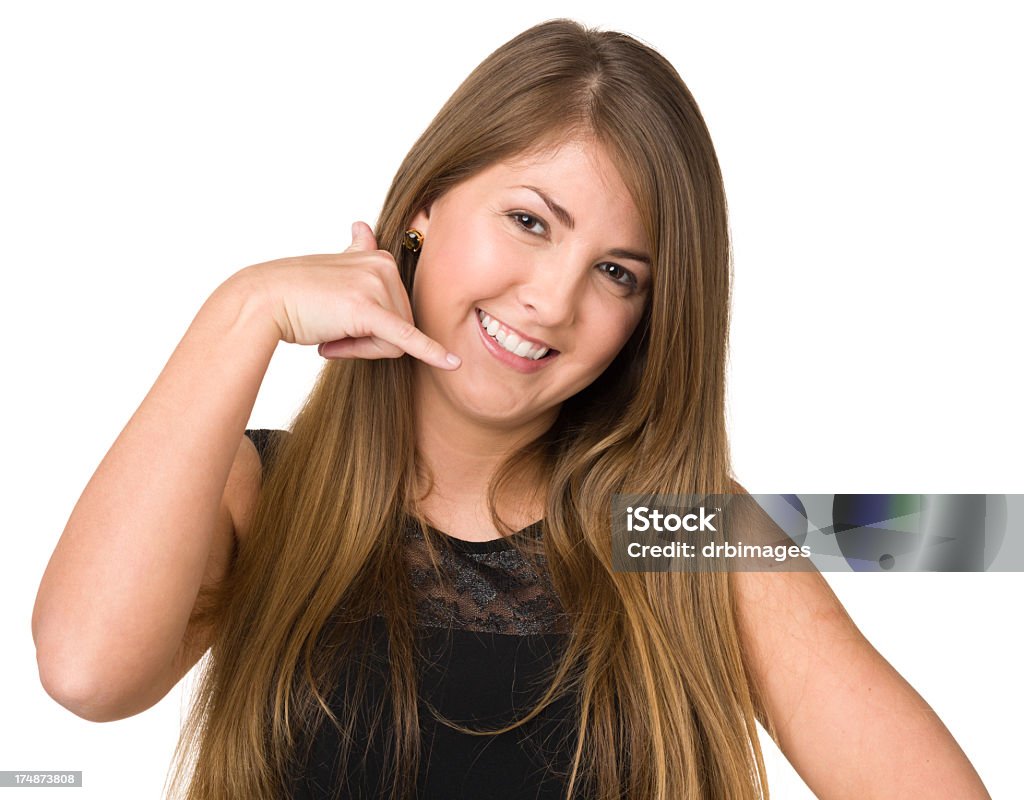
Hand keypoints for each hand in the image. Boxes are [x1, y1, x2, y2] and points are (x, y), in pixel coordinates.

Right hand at [239, 221, 459, 369]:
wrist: (263, 300)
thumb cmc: (296, 293)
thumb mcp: (333, 269)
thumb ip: (355, 251)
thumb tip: (362, 226)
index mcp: (380, 258)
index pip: (397, 311)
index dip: (370, 329)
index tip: (339, 323)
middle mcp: (383, 267)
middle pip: (401, 328)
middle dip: (367, 342)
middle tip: (332, 332)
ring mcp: (376, 286)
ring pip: (393, 344)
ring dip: (360, 349)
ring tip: (331, 334)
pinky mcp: (369, 311)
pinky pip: (406, 339)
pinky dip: (430, 354)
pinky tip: (452, 365)